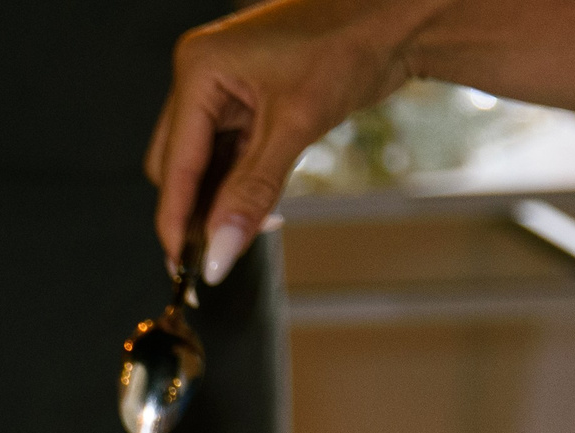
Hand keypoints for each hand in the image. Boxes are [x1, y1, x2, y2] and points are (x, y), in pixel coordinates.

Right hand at [146, 0, 436, 283]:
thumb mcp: (296, 126)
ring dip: (220, 199)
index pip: (174, 162)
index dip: (176, 219)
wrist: (400, 17)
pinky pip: (228, 153)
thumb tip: (220, 251)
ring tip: (243, 230)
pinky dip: (239, 182)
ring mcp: (223, 86)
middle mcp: (202, 75)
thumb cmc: (352, 43)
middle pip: (177, 166)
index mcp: (200, 70)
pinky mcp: (245, 98)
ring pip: (202, 164)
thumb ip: (251, 194)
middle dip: (197, 210)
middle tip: (217, 253)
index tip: (180, 265)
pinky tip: (256, 205)